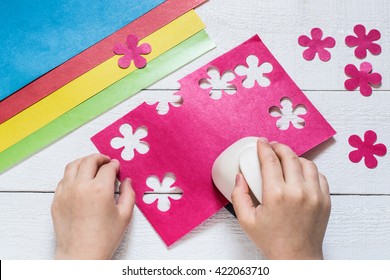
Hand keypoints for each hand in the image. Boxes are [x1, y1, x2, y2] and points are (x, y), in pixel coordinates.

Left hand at [51, 154, 134, 258]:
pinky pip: (63, 179)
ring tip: (91, 165)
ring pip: (72, 165)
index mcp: (100, 189)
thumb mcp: (125, 215)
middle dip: (100, 158)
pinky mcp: (57, 200)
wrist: (81, 255)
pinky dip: (72, 174)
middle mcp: (81, 187)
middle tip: (106, 161)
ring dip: (84, 161)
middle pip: (89, 161)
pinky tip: (79, 179)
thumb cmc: (103, 239)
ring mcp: (66, 192)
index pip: (108, 167)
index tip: (117, 168)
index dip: (114, 165)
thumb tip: (127, 181)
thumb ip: (129, 194)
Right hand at [231, 138, 330, 259]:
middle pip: (289, 157)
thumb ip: (238, 195)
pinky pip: (319, 175)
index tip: (261, 142)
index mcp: (276, 195)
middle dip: (279, 147)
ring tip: (286, 159)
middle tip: (272, 146)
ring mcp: (314, 195)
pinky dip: (309, 170)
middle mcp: (298, 191)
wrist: (296, 257)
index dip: (264, 147)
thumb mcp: (246, 220)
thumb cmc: (271, 240)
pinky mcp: (325, 200)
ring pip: (307, 163)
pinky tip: (300, 173)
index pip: (270, 160)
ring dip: (295, 157)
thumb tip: (240, 176)